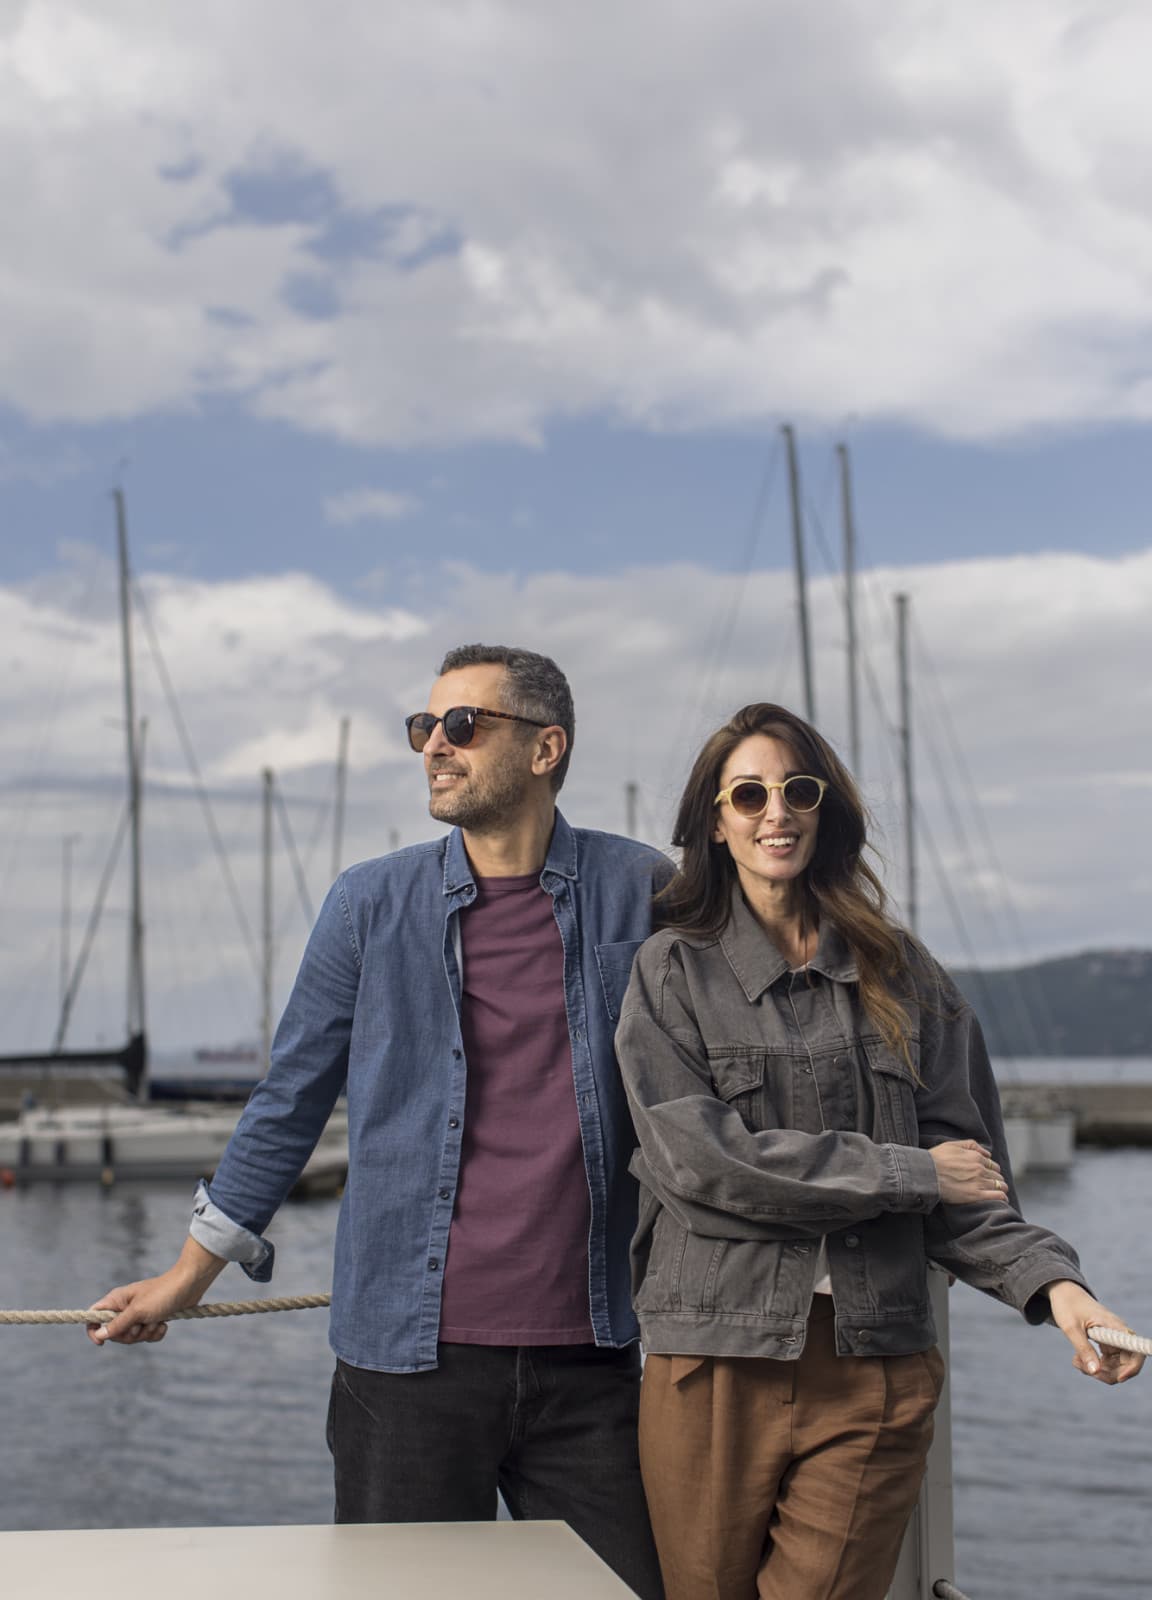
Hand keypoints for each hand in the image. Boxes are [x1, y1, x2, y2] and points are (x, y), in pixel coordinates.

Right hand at [86, 1238, 224, 1345]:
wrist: (190, 1285)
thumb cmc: (162, 1294)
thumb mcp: (138, 1311)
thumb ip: (118, 1324)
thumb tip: (99, 1335)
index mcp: (116, 1300)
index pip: (94, 1316)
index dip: (94, 1331)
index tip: (101, 1343)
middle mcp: (125, 1307)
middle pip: (114, 1333)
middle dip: (129, 1334)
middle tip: (141, 1325)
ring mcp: (139, 1314)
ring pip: (133, 1337)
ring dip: (146, 1333)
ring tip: (156, 1321)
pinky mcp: (153, 1319)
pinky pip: (147, 1336)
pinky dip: (156, 1333)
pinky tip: (164, 1324)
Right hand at [928, 1139, 1009, 1204]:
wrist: (926, 1173)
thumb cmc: (935, 1159)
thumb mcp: (952, 1145)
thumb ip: (971, 1145)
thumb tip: (987, 1152)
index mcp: (975, 1156)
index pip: (992, 1164)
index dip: (992, 1169)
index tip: (990, 1174)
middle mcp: (980, 1168)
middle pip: (997, 1175)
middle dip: (997, 1179)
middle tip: (994, 1184)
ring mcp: (979, 1182)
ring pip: (1000, 1185)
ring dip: (1001, 1188)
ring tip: (1000, 1192)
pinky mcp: (975, 1195)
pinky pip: (997, 1196)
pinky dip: (1002, 1197)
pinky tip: (1003, 1199)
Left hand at [1046, 1281, 1144, 1385]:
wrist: (1064, 1292)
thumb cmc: (1067, 1305)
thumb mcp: (1071, 1327)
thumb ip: (1083, 1349)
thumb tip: (1095, 1372)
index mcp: (1115, 1327)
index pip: (1136, 1350)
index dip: (1133, 1367)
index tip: (1119, 1378)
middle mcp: (1119, 1334)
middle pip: (1126, 1365)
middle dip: (1108, 1374)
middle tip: (1085, 1370)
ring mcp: (1114, 1340)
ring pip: (1116, 1367)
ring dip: (1098, 1371)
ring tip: (1075, 1361)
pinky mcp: (1107, 1344)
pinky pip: (1107, 1363)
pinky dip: (1094, 1366)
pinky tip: (1078, 1360)